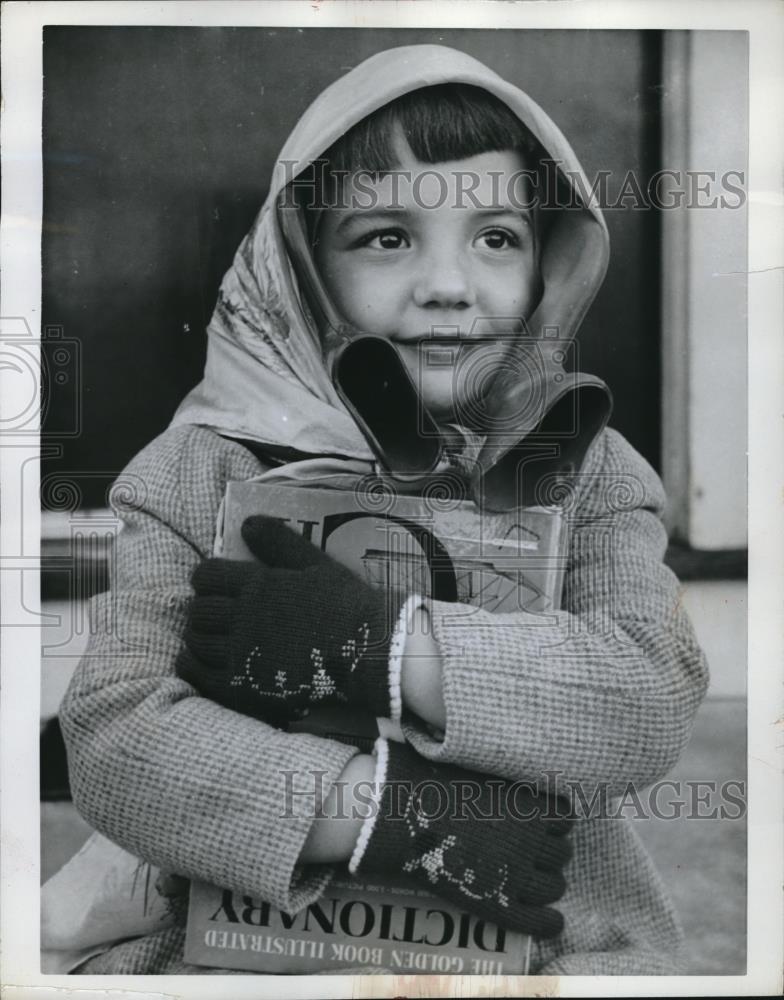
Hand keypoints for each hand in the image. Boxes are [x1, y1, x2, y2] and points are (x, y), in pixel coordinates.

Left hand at [176, 515, 406, 721]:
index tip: (214, 583)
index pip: (207, 576)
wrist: (370, 652)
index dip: (206, 578)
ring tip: (213, 636)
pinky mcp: (244, 688)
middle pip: (200, 611)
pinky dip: (195, 666)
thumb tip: (247, 523)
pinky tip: (204, 661)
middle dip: (204, 608)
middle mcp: (244, 618)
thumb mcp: (316, 565)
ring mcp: (242, 655)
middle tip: (217, 612)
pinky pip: (200, 675)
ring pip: (197, 642)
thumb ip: (279, 543)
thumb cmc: (347, 605)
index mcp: (259, 585)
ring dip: (200, 636)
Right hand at [354, 740, 572, 938]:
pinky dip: (548, 923)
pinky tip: (553, 922)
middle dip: (551, 854)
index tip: (543, 822)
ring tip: (537, 882)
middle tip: (534, 853)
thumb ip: (501, 782)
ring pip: (553, 886)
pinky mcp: (499, 903)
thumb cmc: (436, 784)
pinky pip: (536, 920)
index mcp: (531, 806)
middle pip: (561, 853)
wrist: (406, 814)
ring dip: (548, 883)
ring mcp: (517, 875)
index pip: (565, 819)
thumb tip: (507, 772)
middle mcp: (533, 841)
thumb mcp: (479, 772)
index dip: (554, 822)